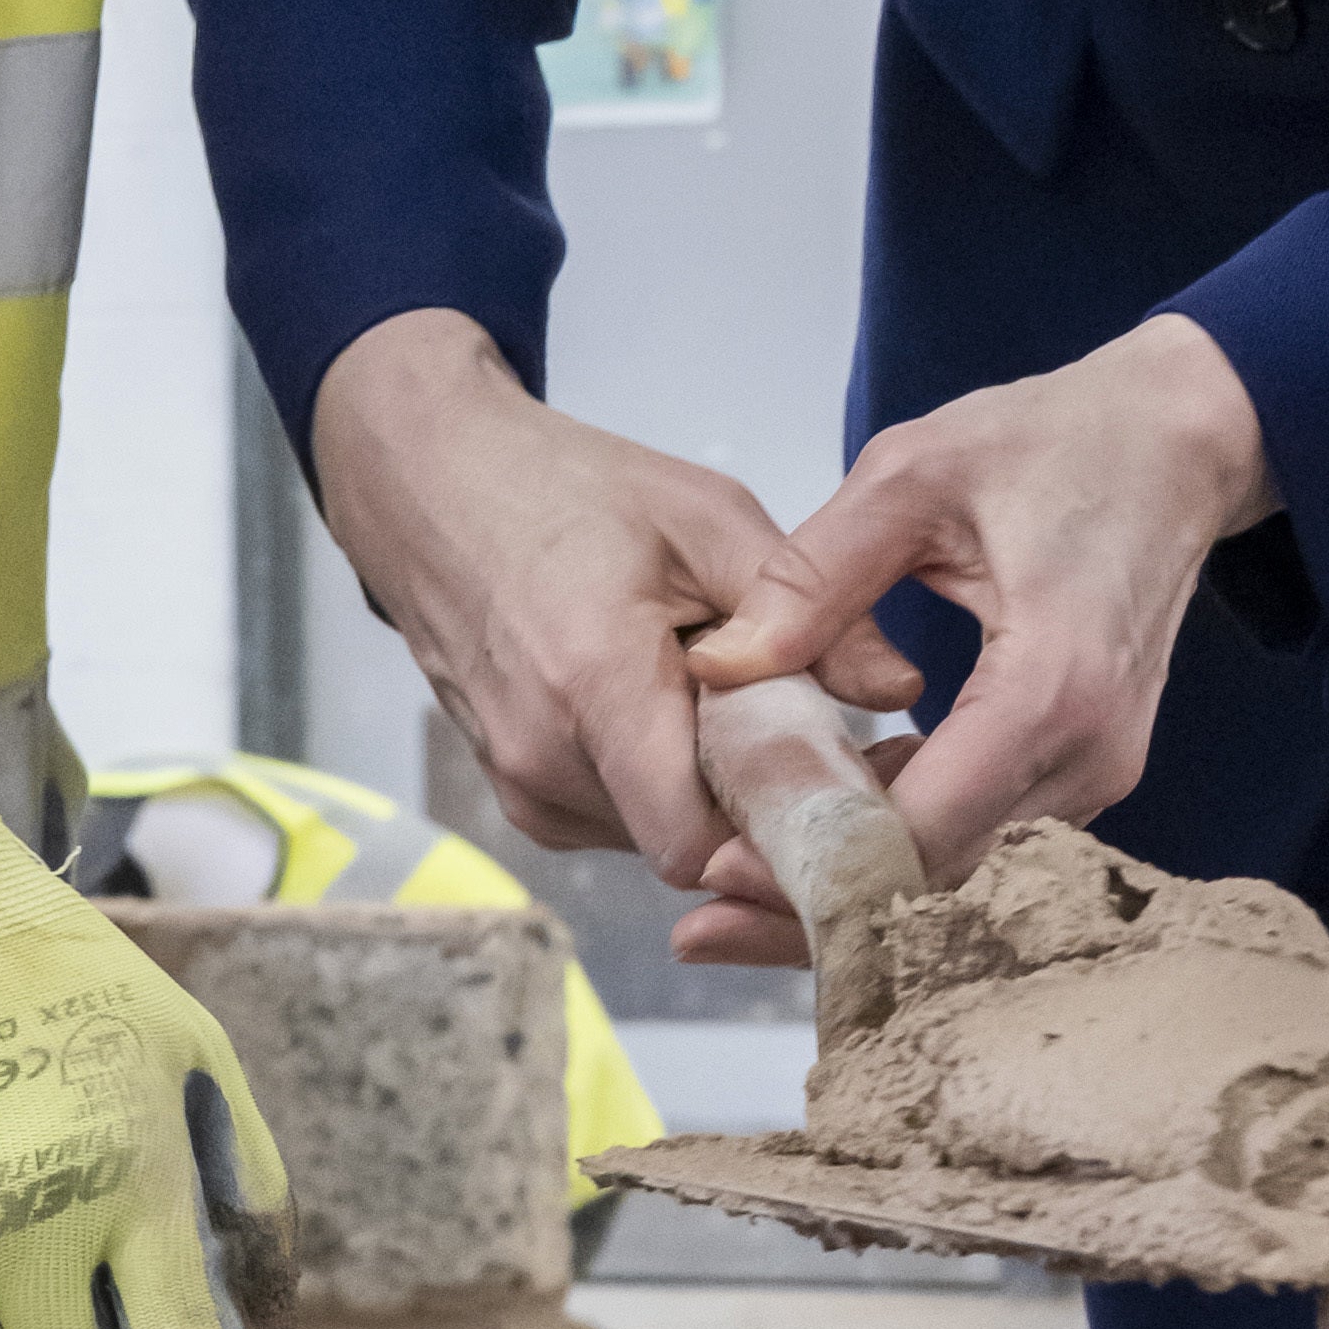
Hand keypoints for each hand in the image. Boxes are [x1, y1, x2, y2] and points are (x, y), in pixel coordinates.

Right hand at [308, 308, 917, 891]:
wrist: (429, 483)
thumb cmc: (566, 488)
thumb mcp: (706, 517)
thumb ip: (809, 607)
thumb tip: (899, 690)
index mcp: (594, 687)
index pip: (701, 845)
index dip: (782, 839)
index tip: (851, 796)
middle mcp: (544, 759)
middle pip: (692, 844)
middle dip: (764, 805)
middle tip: (827, 738)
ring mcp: (520, 784)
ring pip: (658, 836)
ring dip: (714, 791)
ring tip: (741, 703)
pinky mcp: (516, 790)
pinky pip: (620, 819)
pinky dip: (666, 783)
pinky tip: (679, 709)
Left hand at [679, 317, 1275, 930]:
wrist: (1177, 443)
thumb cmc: (1056, 442)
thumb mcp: (912, 477)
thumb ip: (811, 576)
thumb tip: (719, 667)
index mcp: (1052, 686)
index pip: (926, 825)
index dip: (818, 865)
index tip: (720, 874)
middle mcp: (1088, 754)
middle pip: (941, 879)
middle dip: (820, 909)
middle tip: (702, 929)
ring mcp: (1097, 772)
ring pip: (961, 873)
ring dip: (854, 890)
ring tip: (733, 899)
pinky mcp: (1085, 769)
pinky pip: (983, 835)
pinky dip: (898, 848)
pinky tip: (813, 839)